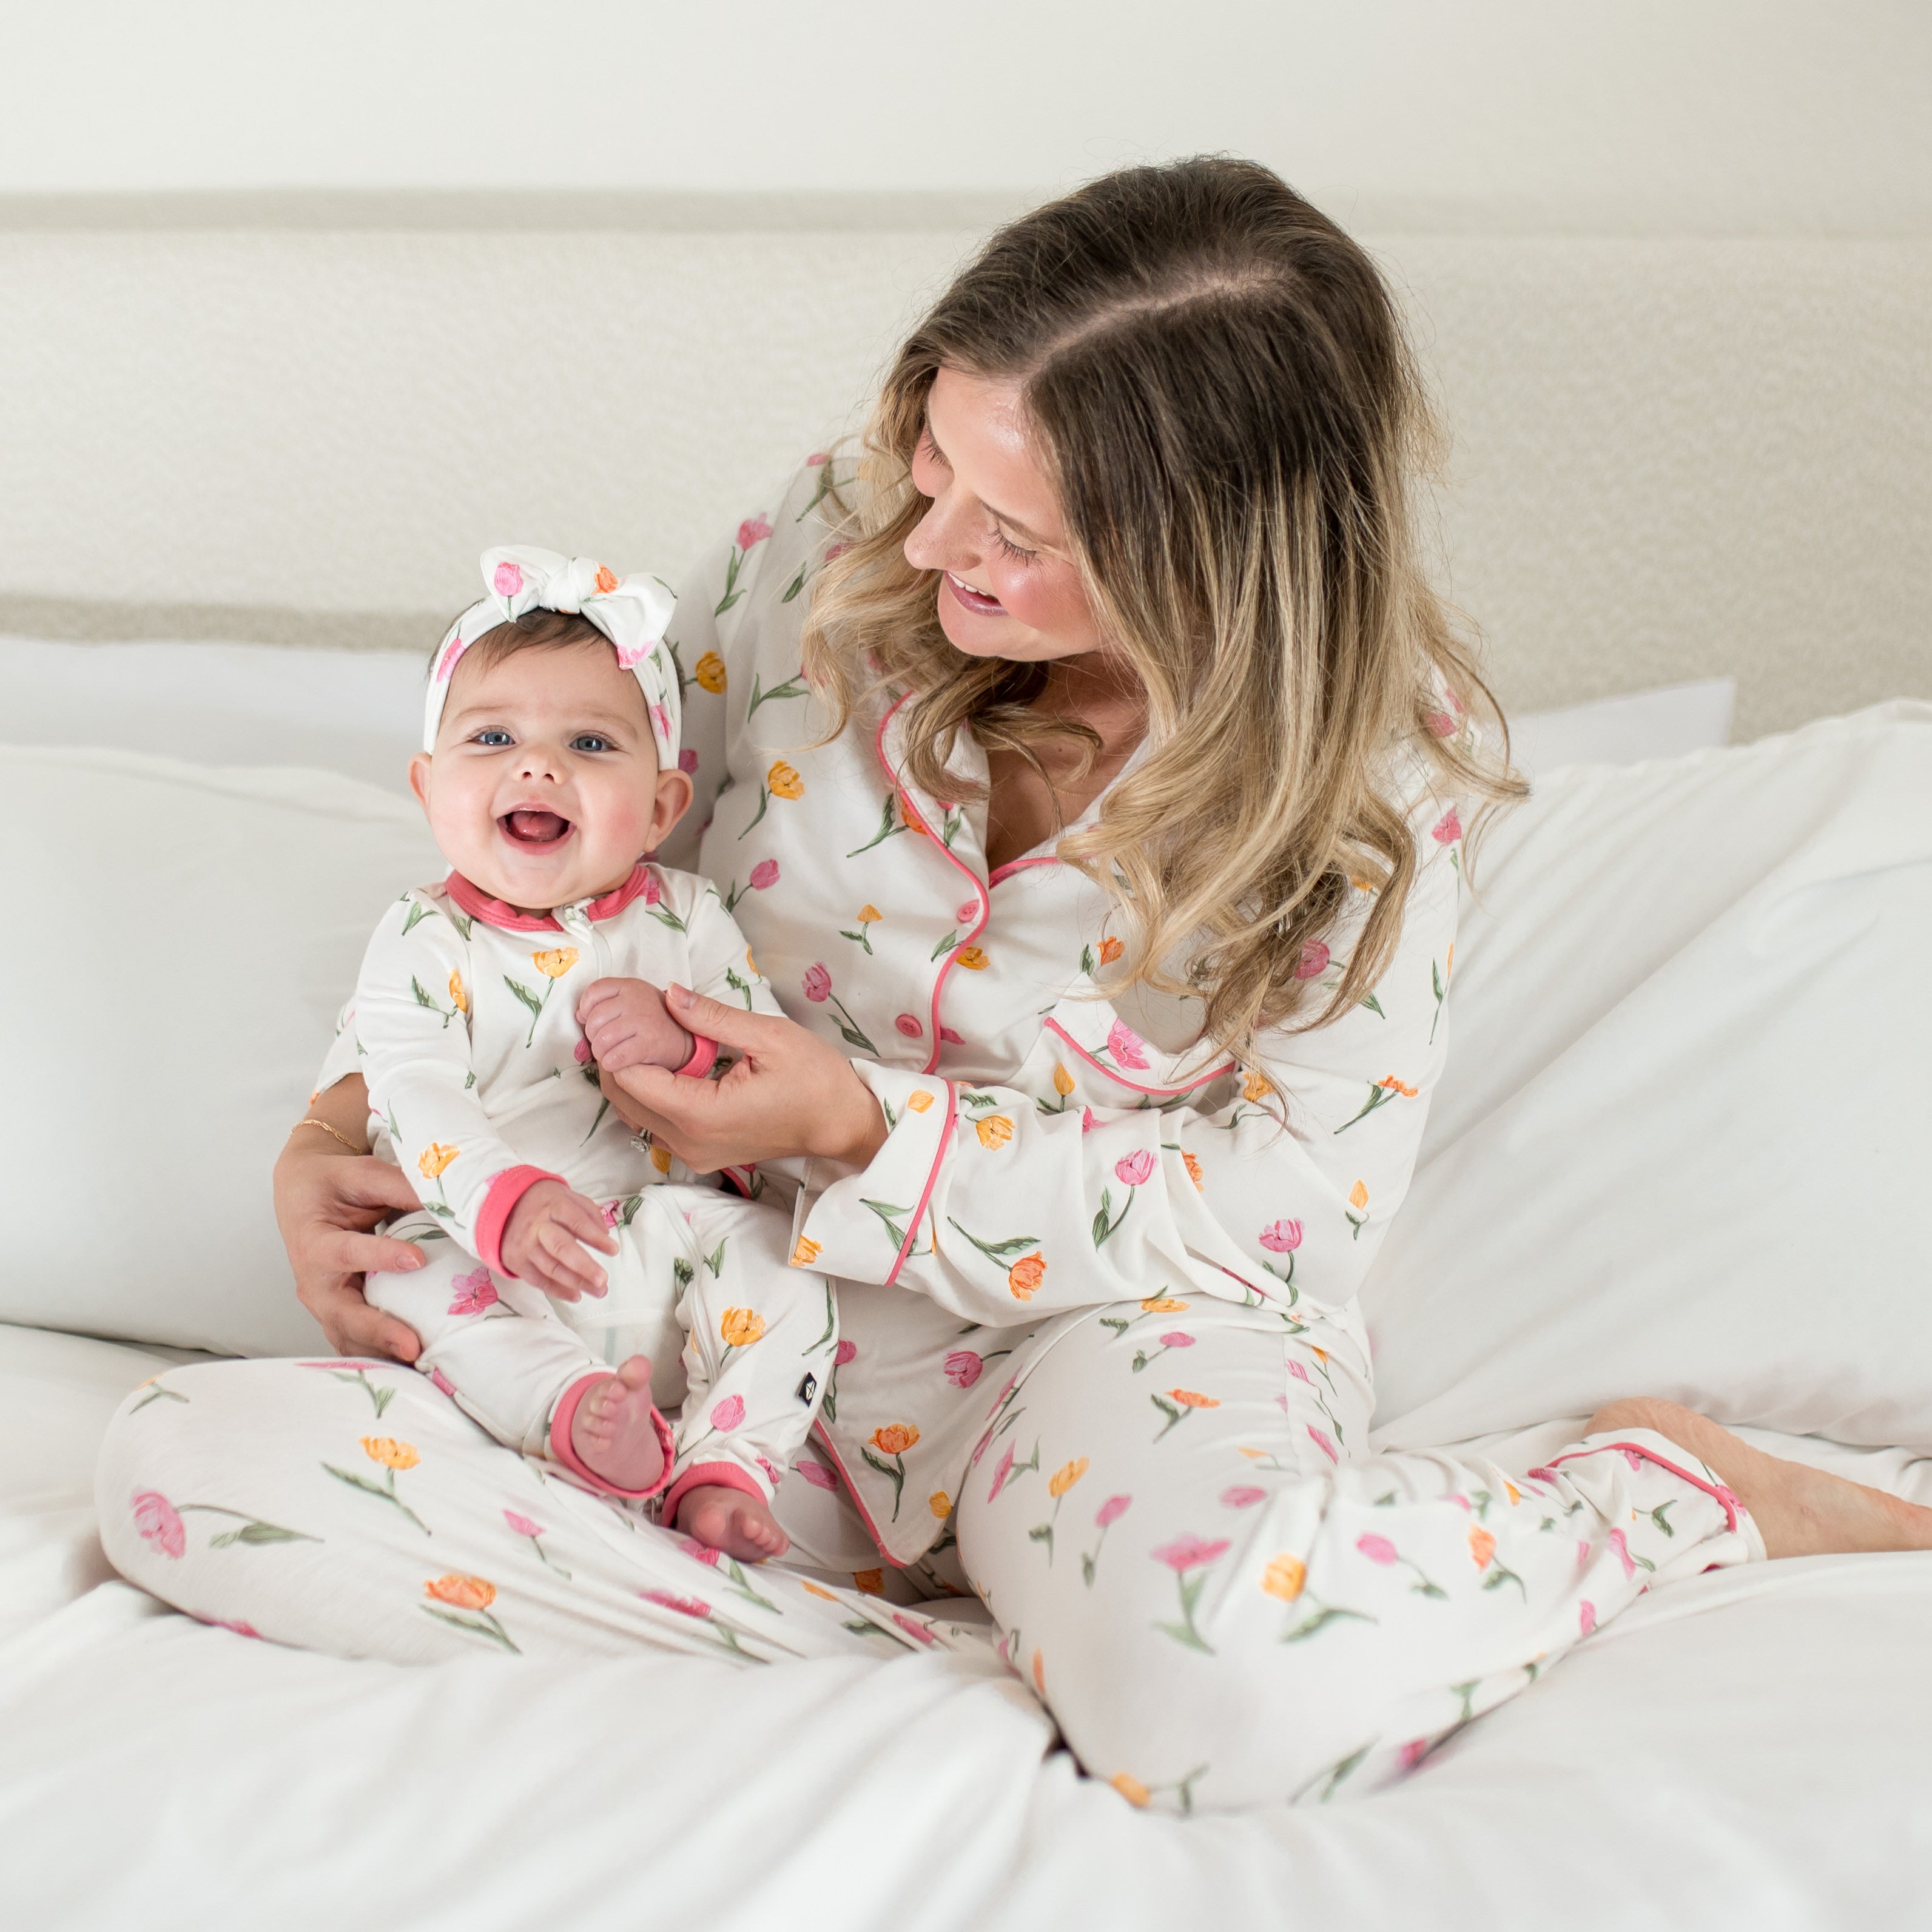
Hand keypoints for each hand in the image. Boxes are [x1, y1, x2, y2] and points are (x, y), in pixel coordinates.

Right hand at [274, 1122, 429, 1362]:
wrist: (303, 1196)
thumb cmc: (334, 1184)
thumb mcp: (361, 1174)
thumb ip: (398, 1186)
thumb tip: (444, 1202)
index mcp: (314, 1241)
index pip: (347, 1251)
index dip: (380, 1256)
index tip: (417, 1260)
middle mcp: (314, 1281)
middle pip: (342, 1313)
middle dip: (378, 1332)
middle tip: (412, 1346)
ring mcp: (325, 1305)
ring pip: (349, 1338)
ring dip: (382, 1353)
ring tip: (422, 1364)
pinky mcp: (339, 1317)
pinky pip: (358, 1343)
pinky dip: (382, 1357)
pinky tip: (415, 1365)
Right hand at [498, 1178, 619, 1300]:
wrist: (505, 1207)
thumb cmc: (545, 1203)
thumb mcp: (567, 1196)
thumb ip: (588, 1213)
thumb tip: (605, 1235)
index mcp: (553, 1206)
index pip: (576, 1222)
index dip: (595, 1237)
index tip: (614, 1250)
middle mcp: (537, 1227)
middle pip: (561, 1248)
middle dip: (583, 1266)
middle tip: (602, 1279)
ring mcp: (525, 1246)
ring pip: (551, 1268)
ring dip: (576, 1283)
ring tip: (599, 1291)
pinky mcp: (516, 1262)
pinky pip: (538, 1280)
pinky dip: (557, 1291)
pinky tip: (576, 1295)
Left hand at [576, 976, 695, 1074]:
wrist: (686, 1041)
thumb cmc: (653, 1022)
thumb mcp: (631, 1004)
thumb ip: (605, 1005)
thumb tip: (578, 1016)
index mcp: (630, 986)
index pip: (594, 992)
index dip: (586, 1009)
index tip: (592, 1021)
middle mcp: (636, 999)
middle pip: (594, 1019)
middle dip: (593, 1036)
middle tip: (604, 1043)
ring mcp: (643, 1020)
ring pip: (602, 1040)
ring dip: (600, 1053)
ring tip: (609, 1055)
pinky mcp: (649, 1043)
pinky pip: (615, 1057)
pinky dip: (611, 1064)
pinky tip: (617, 1064)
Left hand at [600, 984, 887, 1173]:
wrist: (841, 1123)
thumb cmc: (815, 1079)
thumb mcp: (769, 1035)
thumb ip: (712, 1017)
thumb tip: (668, 994)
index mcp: (702, 1113)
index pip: (631, 1078)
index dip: (620, 1044)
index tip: (630, 1014)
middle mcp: (689, 1141)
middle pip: (624, 1099)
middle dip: (618, 1059)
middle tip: (632, 1021)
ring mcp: (693, 1153)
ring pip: (635, 1115)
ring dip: (631, 1078)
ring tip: (648, 1040)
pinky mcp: (700, 1155)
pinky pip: (655, 1125)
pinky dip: (649, 1096)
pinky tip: (667, 1067)